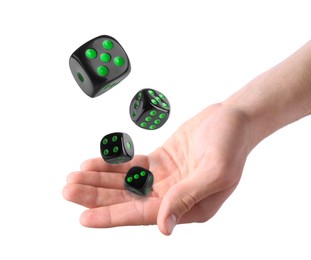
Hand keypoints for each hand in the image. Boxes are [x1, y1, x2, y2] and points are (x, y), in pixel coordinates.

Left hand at [63, 103, 250, 234]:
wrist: (233, 119)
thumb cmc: (231, 143)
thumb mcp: (215, 171)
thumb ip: (188, 197)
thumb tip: (164, 227)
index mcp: (189, 206)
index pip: (143, 215)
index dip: (112, 217)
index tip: (83, 217)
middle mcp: (174, 196)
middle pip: (128, 200)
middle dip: (97, 196)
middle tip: (68, 190)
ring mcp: (166, 178)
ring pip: (126, 183)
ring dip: (100, 180)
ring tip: (74, 177)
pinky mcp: (161, 161)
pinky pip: (131, 166)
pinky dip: (113, 165)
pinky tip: (95, 163)